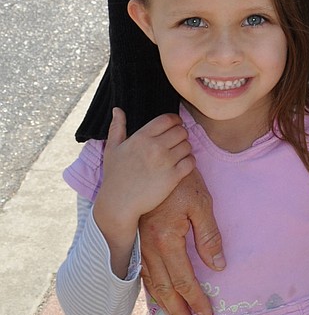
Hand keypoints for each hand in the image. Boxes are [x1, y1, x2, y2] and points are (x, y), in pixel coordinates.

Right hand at [93, 108, 195, 277]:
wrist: (118, 204)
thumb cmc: (114, 177)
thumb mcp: (111, 149)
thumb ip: (117, 127)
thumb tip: (117, 109)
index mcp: (141, 137)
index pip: (168, 119)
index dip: (174, 121)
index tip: (174, 127)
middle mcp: (155, 147)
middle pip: (181, 131)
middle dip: (181, 134)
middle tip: (177, 142)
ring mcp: (165, 162)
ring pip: (188, 145)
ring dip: (185, 148)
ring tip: (178, 154)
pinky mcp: (173, 178)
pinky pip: (191, 162)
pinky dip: (190, 162)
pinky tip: (182, 165)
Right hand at [139, 166, 224, 314]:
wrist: (155, 159)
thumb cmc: (182, 180)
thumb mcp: (201, 203)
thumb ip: (209, 236)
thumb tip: (218, 267)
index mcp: (166, 240)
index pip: (184, 280)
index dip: (196, 299)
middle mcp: (149, 246)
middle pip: (163, 287)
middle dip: (177, 309)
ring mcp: (140, 242)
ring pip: (150, 281)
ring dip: (162, 302)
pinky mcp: (138, 237)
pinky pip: (142, 269)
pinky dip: (149, 285)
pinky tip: (155, 292)